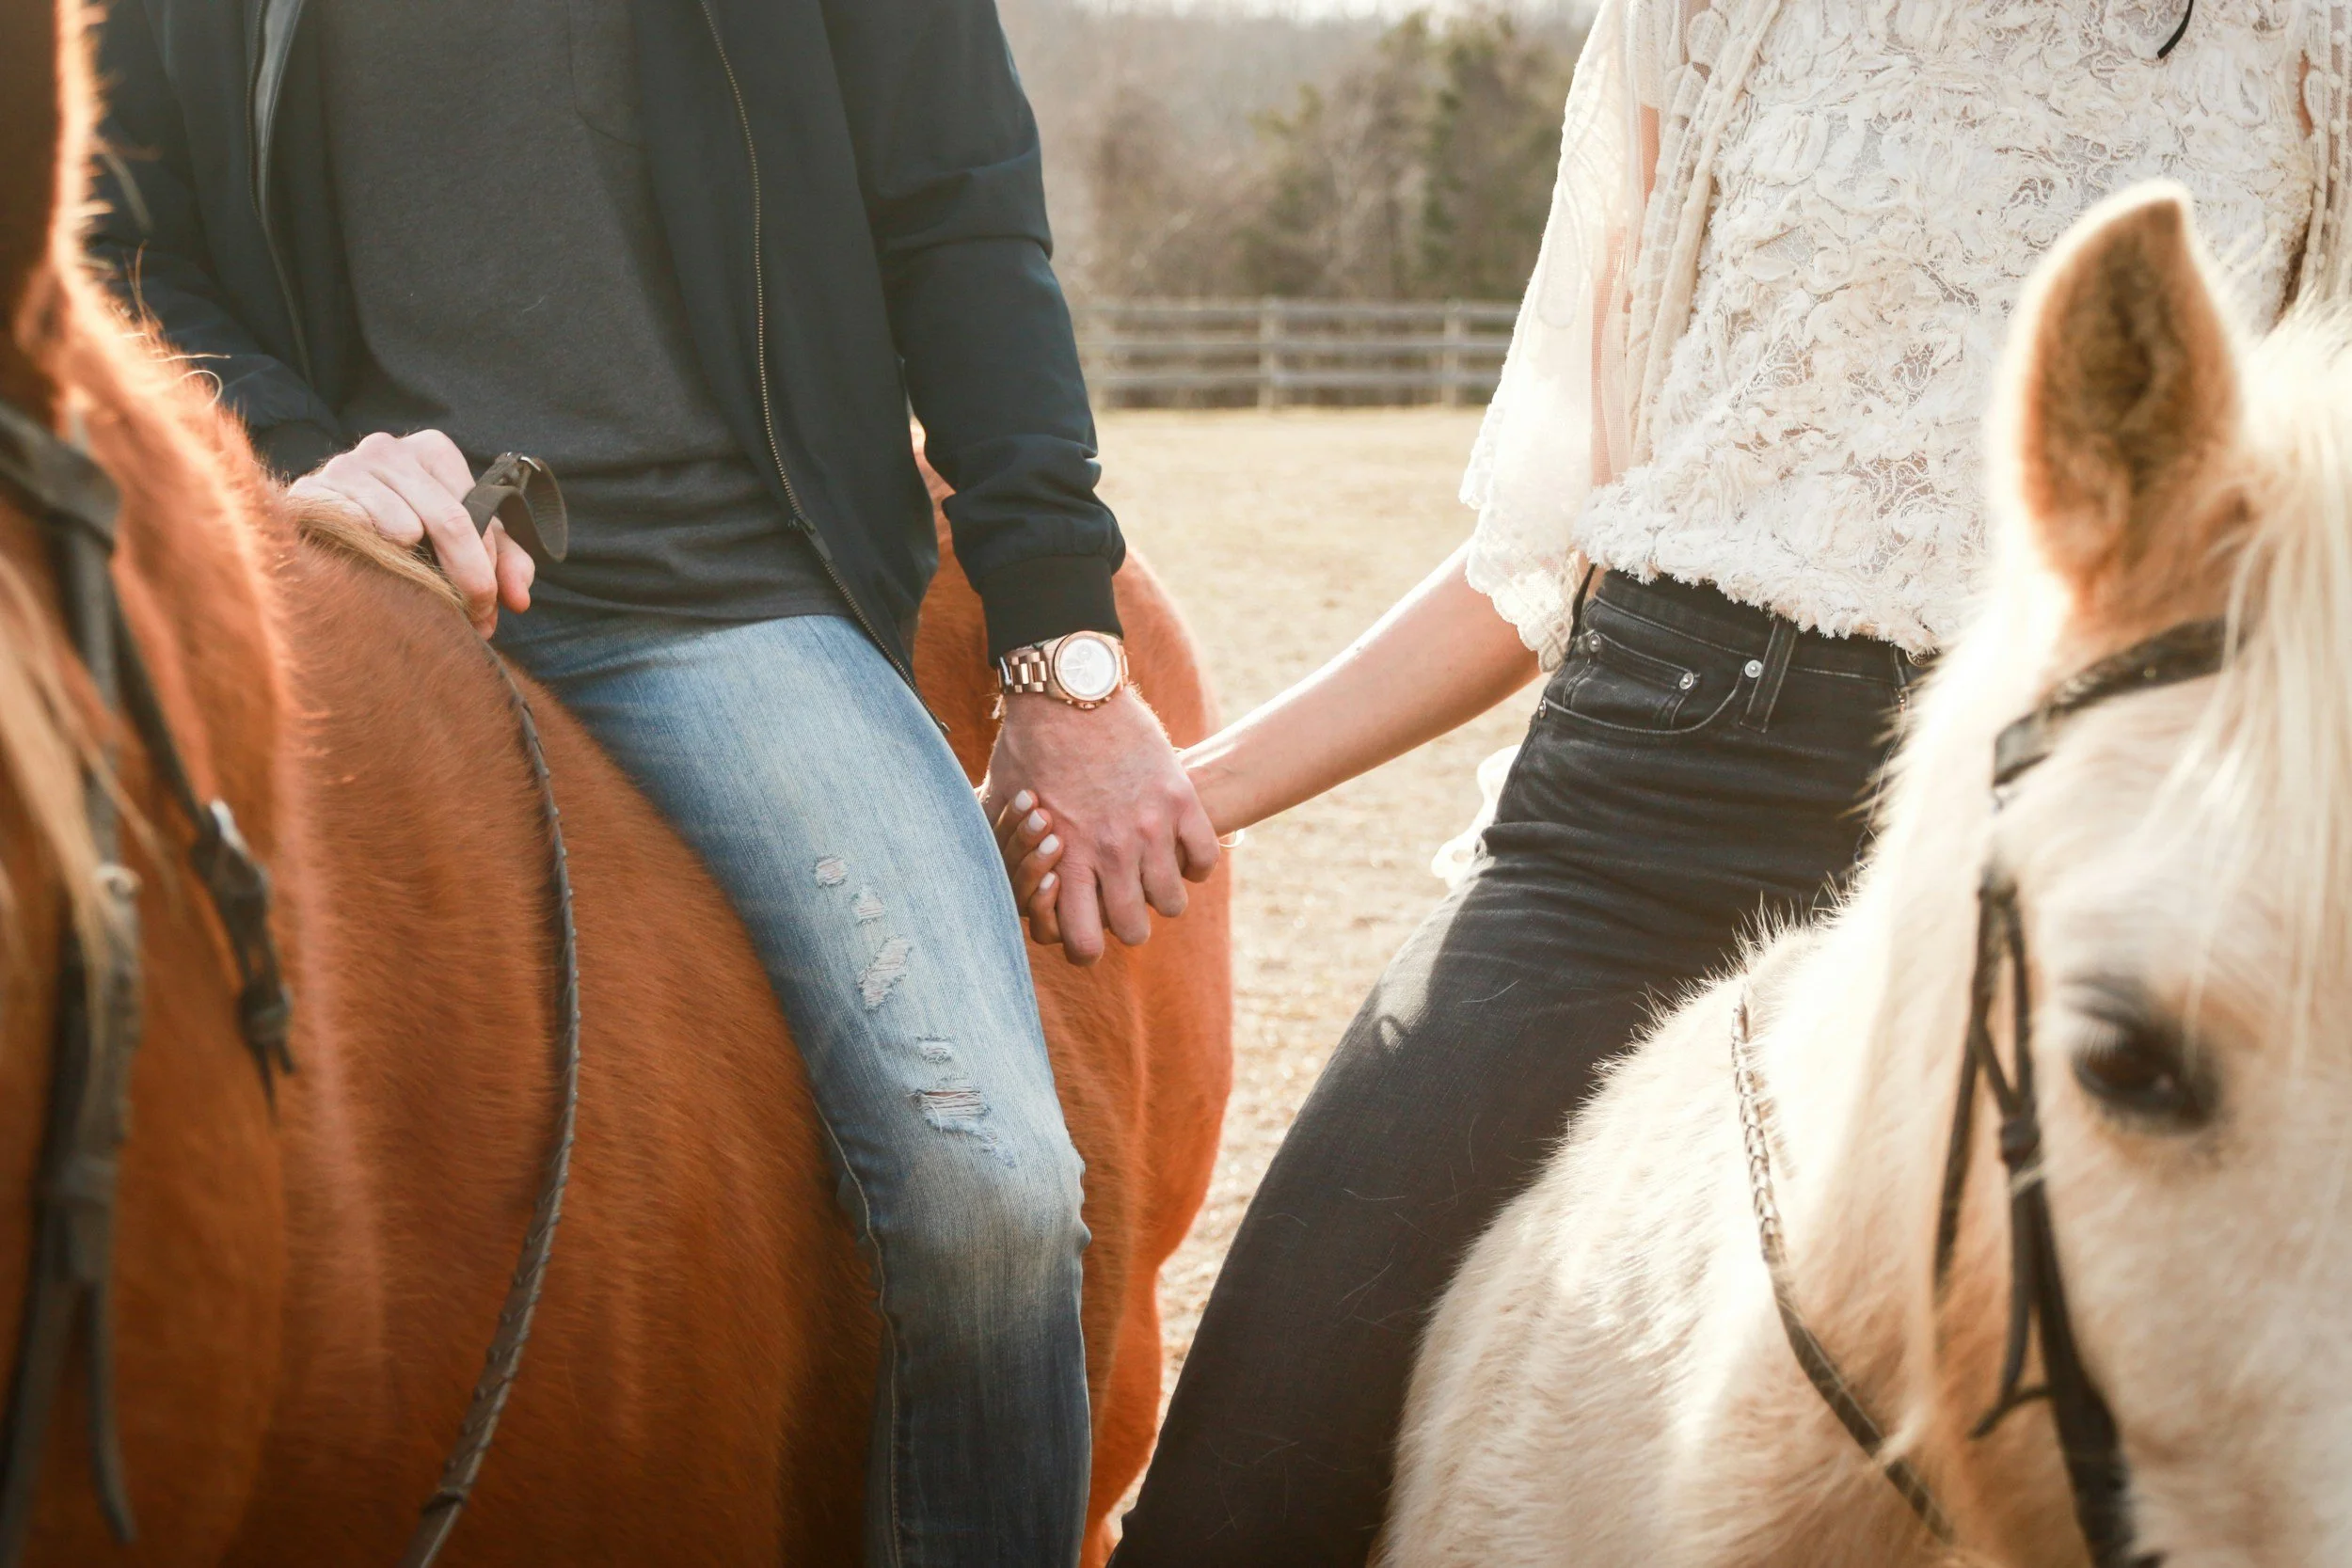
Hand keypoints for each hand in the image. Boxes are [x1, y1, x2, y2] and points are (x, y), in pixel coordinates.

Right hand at [287, 429, 533, 635]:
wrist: (328, 522)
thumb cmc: (410, 531)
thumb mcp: (465, 540)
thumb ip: (503, 561)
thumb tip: (519, 599)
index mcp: (432, 451)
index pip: (474, 513)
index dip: (486, 567)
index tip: (490, 607)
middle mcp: (388, 449)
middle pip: (447, 519)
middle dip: (467, 577)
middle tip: (474, 619)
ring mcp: (344, 466)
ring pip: (400, 527)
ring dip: (417, 574)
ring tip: (419, 596)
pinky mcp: (308, 493)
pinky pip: (349, 529)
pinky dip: (366, 556)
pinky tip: (372, 572)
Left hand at [982, 687, 1217, 964]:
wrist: (1069, 689)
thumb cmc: (1027, 745)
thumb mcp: (1003, 804)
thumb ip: (1005, 848)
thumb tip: (992, 880)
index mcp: (1067, 859)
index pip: (1083, 942)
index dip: (1086, 947)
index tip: (1088, 928)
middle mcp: (1111, 851)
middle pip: (1134, 930)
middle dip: (1129, 923)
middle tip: (1124, 901)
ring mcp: (1150, 827)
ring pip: (1172, 901)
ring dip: (1163, 894)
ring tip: (1153, 874)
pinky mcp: (1179, 799)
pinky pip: (1203, 857)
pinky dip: (1195, 862)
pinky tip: (1179, 849)